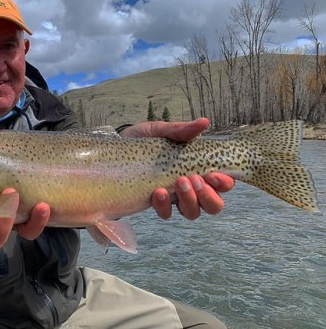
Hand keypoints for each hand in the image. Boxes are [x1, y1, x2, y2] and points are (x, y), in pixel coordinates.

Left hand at [120, 118, 234, 219]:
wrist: (112, 150)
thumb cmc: (140, 140)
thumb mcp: (160, 131)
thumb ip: (180, 130)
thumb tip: (204, 122)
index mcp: (195, 168)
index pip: (221, 183)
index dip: (223, 183)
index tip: (214, 174)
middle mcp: (189, 187)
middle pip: (213, 205)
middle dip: (209, 196)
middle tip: (194, 179)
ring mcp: (173, 198)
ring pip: (192, 213)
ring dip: (190, 201)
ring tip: (179, 182)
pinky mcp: (154, 204)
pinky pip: (166, 214)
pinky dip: (165, 206)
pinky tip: (158, 192)